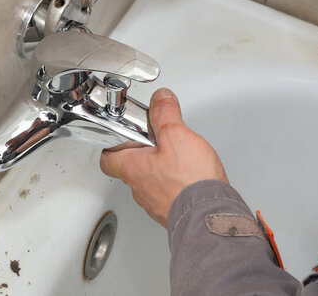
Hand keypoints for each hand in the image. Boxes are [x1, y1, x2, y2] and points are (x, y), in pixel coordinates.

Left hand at [99, 88, 228, 226]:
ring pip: (150, 182)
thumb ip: (165, 113)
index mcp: (133, 168)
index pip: (108, 158)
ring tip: (178, 157)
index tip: (124, 135)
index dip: (113, 145)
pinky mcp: (173, 212)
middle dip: (143, 153)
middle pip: (131, 168)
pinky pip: (168, 195)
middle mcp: (140, 189)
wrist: (210, 218)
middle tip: (156, 141)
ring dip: (160, 169)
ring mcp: (156, 203)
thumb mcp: (176, 135)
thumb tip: (160, 99)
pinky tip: (190, 176)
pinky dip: (175, 184)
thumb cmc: (190, 182)